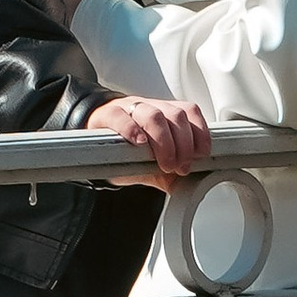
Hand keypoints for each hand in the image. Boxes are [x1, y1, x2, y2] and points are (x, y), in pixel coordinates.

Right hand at [82, 91, 211, 187]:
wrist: (94, 142)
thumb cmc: (128, 151)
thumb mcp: (154, 163)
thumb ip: (172, 173)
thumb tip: (191, 189)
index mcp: (165, 113)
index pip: (189, 111)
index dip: (199, 132)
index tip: (201, 154)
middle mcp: (150, 107)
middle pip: (175, 115)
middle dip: (184, 144)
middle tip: (181, 166)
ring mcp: (129, 109)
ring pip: (153, 115)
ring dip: (164, 142)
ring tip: (165, 163)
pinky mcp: (108, 115)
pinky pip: (121, 117)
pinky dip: (133, 130)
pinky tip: (139, 143)